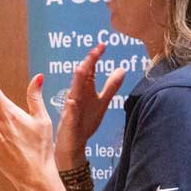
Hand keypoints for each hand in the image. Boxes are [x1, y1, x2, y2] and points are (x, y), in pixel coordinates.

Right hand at [55, 44, 124, 167]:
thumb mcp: (101, 102)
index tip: (102, 44)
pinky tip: (71, 102)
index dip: (95, 58)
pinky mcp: (68, 124)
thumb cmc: (84, 122)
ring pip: (74, 93)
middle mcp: (76, 97)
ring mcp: (71, 110)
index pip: (89, 70)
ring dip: (77, 81)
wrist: (73, 145)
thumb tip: (121, 69)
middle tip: (94, 51)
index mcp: (84, 91)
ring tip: (81, 68)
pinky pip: (69, 115)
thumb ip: (111, 86)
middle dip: (87, 64)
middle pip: (81, 77)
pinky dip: (70, 108)